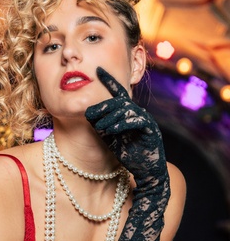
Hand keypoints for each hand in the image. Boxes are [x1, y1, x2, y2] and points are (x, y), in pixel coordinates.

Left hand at [85, 67, 167, 194]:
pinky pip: (137, 121)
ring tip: (100, 128)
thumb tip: (89, 114)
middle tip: (90, 114)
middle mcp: (138, 112)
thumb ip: (102, 125)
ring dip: (110, 117)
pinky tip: (112, 130)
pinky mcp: (151, 130)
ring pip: (127, 110)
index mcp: (128, 112)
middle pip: (120, 101)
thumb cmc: (128, 153)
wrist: (145, 170)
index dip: (109, 80)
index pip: (118, 93)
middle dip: (103, 106)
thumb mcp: (110, 138)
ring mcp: (146, 120)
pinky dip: (123, 124)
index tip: (98, 70)